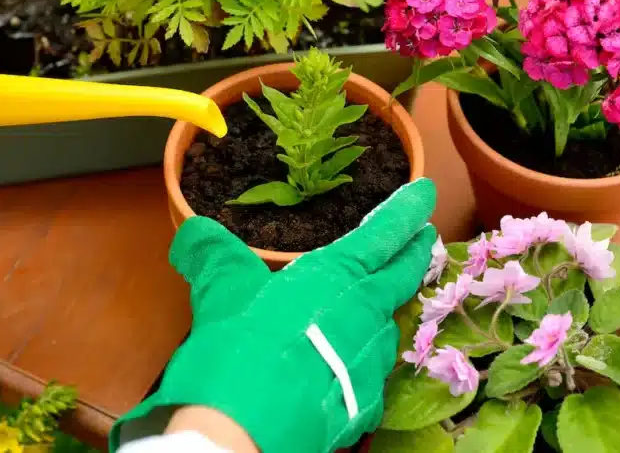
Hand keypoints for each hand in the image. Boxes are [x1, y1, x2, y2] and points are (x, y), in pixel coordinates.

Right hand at [112, 179, 438, 452]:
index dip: (407, 211)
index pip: (383, 233)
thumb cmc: (239, 342)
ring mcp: (371, 365)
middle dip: (414, 255)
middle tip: (425, 240)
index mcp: (339, 276)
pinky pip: (369, 376)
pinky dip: (361, 364)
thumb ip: (211, 253)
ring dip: (382, 315)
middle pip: (401, 279)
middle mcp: (367, 315)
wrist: (243, 427)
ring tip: (371, 310)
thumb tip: (192, 232)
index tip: (427, 193)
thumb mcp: (220, 287)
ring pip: (385, 329)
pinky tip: (345, 368)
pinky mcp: (363, 406)